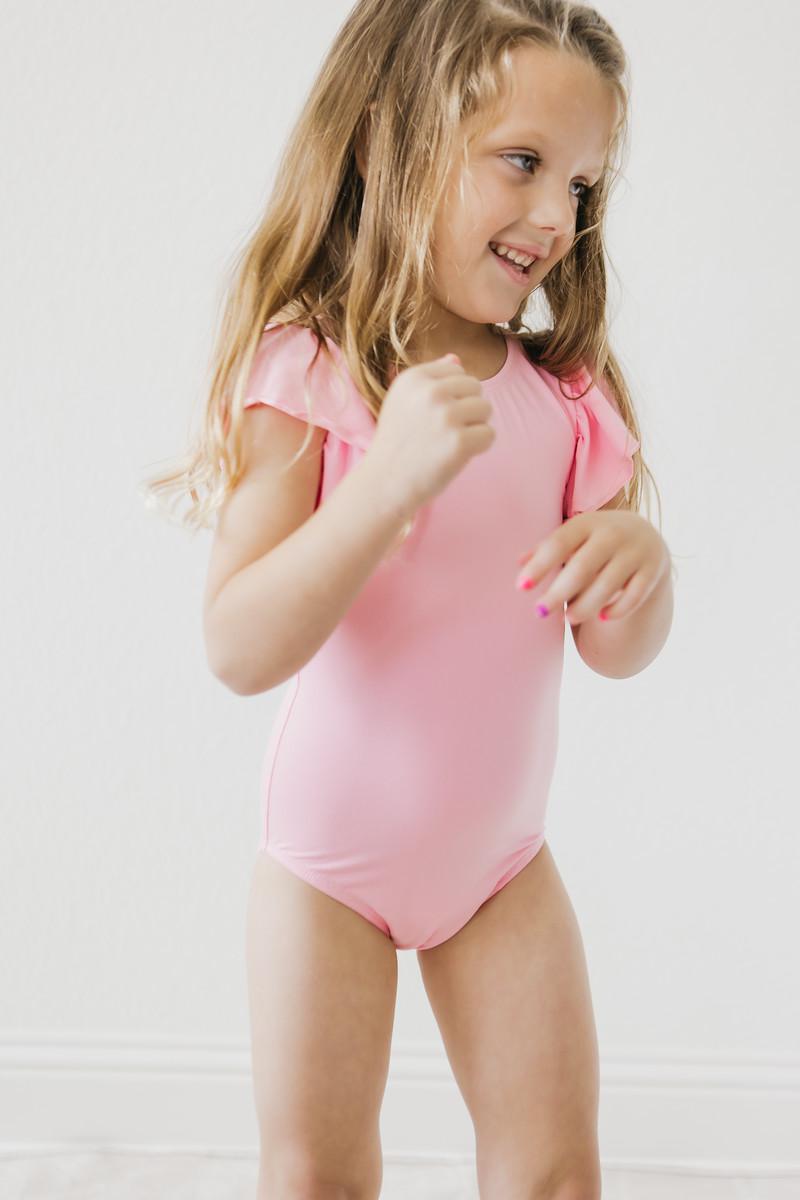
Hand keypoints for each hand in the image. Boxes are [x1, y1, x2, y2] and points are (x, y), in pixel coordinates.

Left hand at [516, 511, 670, 624]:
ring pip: (608, 584)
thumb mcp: (573, 537)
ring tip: (567, 618)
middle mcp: (613, 534)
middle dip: (559, 591)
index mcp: (588, 523)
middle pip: (583, 566)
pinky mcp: (652, 571)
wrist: (645, 537)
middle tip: (540, 611)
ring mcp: (635, 552)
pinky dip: (618, 609)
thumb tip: (519, 563)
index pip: (559, 543)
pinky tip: (601, 617)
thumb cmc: (595, 541)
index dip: (540, 565)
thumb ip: (547, 549)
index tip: (521, 587)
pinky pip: (634, 596)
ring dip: (585, 605)